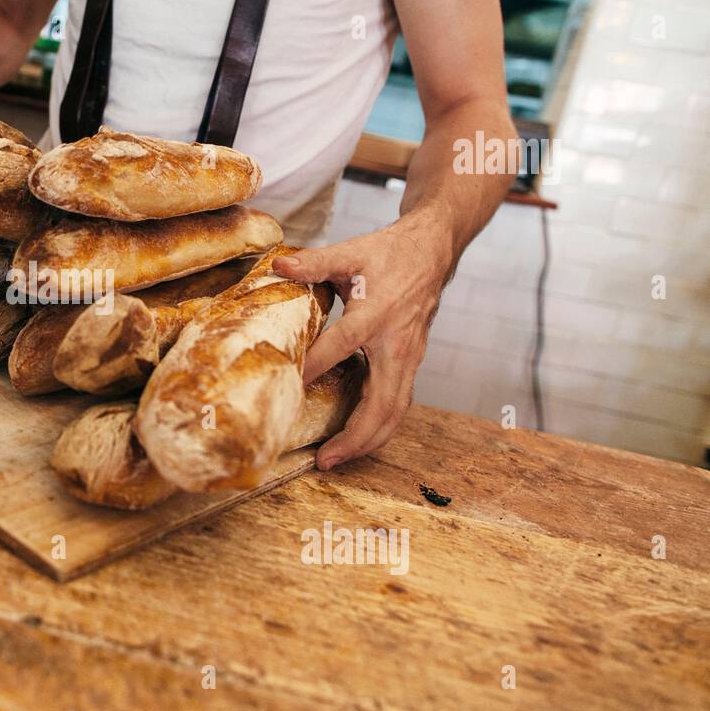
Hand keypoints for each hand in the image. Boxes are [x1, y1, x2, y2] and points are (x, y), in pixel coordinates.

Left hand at [270, 215, 453, 469]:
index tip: (289, 388)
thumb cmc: (389, 252)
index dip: (315, 367)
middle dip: (354, 436)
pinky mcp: (412, 363)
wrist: (433, 251)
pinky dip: (379, 427)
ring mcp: (409, 357)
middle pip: (382, 403)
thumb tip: (277, 266)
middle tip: (323, 460)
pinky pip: (399, 403)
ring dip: (368, 441)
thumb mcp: (351, 252)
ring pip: (395, 411)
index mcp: (377, 314)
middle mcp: (396, 344)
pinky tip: (356, 440)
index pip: (341, 346)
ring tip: (336, 459)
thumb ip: (314, 262)